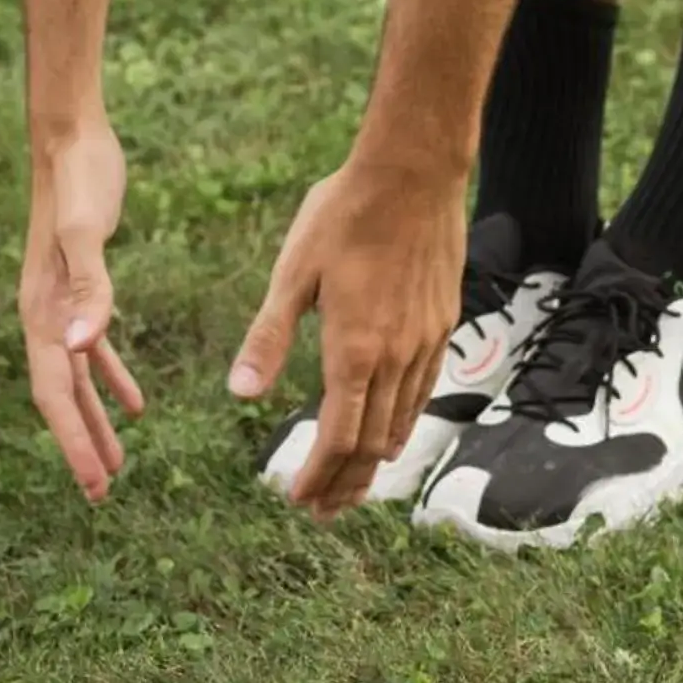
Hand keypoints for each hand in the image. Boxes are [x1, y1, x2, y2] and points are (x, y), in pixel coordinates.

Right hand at [18, 116, 144, 500]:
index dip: (72, 441)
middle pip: (60, 396)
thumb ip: (89, 287)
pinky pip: (94, 348)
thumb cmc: (78, 181)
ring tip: (117, 466)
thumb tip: (80, 347)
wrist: (72, 139)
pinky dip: (112, 379)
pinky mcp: (84, 286)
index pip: (53, 392)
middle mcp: (46, 315)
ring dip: (94, 421)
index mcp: (42, 312)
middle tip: (101, 494)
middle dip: (80, 445)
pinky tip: (135, 405)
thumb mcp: (86, 233)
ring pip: (77, 379)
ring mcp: (62, 303)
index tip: (92, 485)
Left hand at [230, 152, 463, 518]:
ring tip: (354, 481)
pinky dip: (404, 423)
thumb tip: (239, 393)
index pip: (336, 437)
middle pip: (372, 444)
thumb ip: (269, 337)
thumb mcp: (294, 273)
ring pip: (403, 423)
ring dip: (375, 461)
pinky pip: (425, 391)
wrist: (413, 172)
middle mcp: (394, 358)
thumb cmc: (344, 215)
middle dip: (345, 483)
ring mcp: (424, 342)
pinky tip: (394, 426)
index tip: (299, 500)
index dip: (318, 476)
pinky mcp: (443, 323)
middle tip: (323, 510)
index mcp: (353, 351)